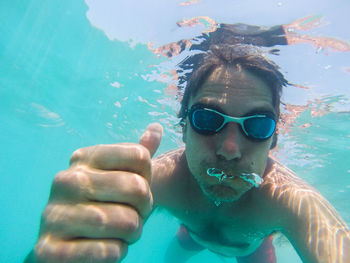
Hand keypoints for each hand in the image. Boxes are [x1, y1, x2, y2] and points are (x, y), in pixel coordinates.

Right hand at [32, 123, 162, 262]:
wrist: (67, 245)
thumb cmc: (103, 206)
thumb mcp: (120, 177)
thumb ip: (137, 154)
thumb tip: (157, 127)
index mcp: (83, 157)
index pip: (140, 156)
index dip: (148, 179)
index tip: (137, 192)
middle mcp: (65, 180)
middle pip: (137, 187)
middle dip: (144, 209)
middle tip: (134, 217)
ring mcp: (53, 213)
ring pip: (126, 222)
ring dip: (132, 234)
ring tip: (121, 234)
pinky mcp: (48, 248)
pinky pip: (106, 251)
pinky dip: (116, 253)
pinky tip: (107, 250)